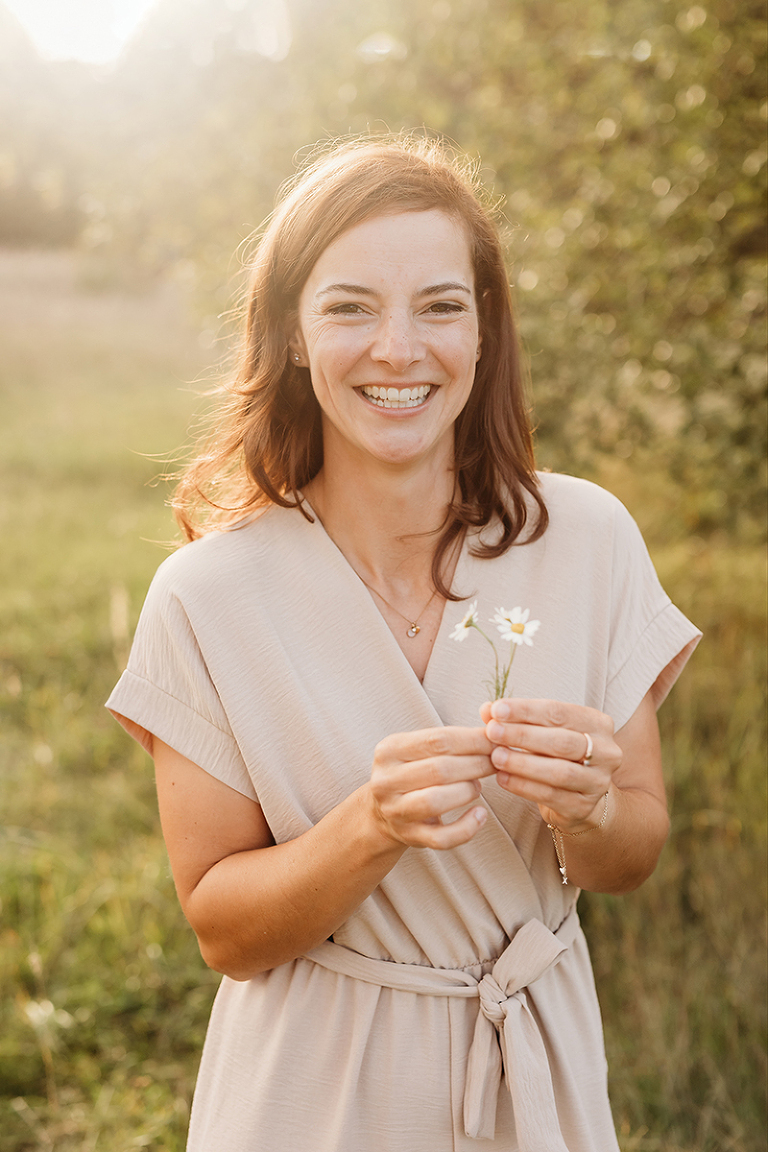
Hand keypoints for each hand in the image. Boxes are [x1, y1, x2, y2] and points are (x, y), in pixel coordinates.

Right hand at [369, 726, 494, 849]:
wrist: (382, 812)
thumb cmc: (411, 772)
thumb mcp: (416, 749)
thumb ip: (447, 740)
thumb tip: (491, 734)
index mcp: (389, 750)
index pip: (437, 740)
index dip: (472, 740)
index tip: (495, 741)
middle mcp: (387, 781)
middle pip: (440, 770)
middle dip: (476, 764)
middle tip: (496, 762)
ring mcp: (396, 811)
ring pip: (436, 801)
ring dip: (468, 791)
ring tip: (478, 785)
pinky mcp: (409, 836)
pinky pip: (442, 838)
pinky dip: (467, 828)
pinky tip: (480, 814)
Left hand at [481, 698, 620, 831]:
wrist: (578, 795)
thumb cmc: (557, 755)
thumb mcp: (541, 732)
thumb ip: (516, 720)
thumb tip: (487, 709)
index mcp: (597, 723)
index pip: (559, 712)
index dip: (526, 710)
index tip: (497, 709)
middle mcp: (606, 751)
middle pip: (561, 741)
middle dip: (523, 735)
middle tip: (492, 732)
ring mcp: (598, 782)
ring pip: (559, 771)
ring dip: (523, 763)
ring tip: (495, 756)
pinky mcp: (584, 807)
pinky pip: (551, 796)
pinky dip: (524, 786)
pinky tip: (503, 778)